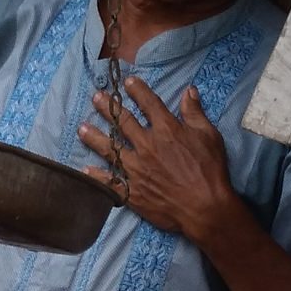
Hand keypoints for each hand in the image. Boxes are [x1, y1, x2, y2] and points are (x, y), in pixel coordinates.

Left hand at [78, 78, 238, 244]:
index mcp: (166, 130)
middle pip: (122, 122)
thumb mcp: (209, 136)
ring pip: (109, 149)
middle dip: (108, 107)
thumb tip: (189, 91)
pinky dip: (96, 176)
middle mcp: (146, 146)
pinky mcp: (132, 191)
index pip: (148, 103)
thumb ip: (195, 113)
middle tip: (96, 98)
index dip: (137, 90)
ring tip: (81, 128)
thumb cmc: (210, 171)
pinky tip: (85, 169)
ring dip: (94, 137)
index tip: (127, 81)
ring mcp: (136, 169)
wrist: (204, 208)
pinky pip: (109, 182)